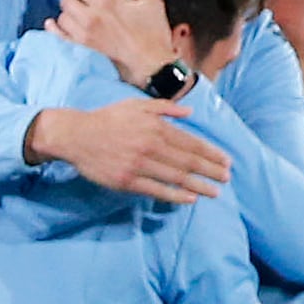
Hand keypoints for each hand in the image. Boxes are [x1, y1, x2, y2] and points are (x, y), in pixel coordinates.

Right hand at [26, 100, 232, 204]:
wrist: (76, 135)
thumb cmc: (107, 119)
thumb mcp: (136, 105)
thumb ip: (164, 108)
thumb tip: (189, 112)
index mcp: (154, 127)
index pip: (190, 142)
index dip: (211, 153)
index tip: (225, 161)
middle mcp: (150, 145)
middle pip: (188, 161)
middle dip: (211, 170)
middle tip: (227, 178)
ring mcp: (139, 164)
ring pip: (176, 177)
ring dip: (199, 185)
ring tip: (215, 192)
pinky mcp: (127, 180)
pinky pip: (156, 190)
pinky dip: (175, 195)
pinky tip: (190, 199)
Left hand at [48, 0, 178, 85]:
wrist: (151, 61)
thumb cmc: (153, 31)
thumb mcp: (152, 0)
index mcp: (105, 3)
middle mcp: (91, 18)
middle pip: (66, 0)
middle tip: (85, 1)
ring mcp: (85, 34)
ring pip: (62, 17)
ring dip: (68, 13)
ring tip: (79, 14)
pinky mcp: (84, 47)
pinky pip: (61, 36)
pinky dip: (56, 29)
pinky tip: (54, 24)